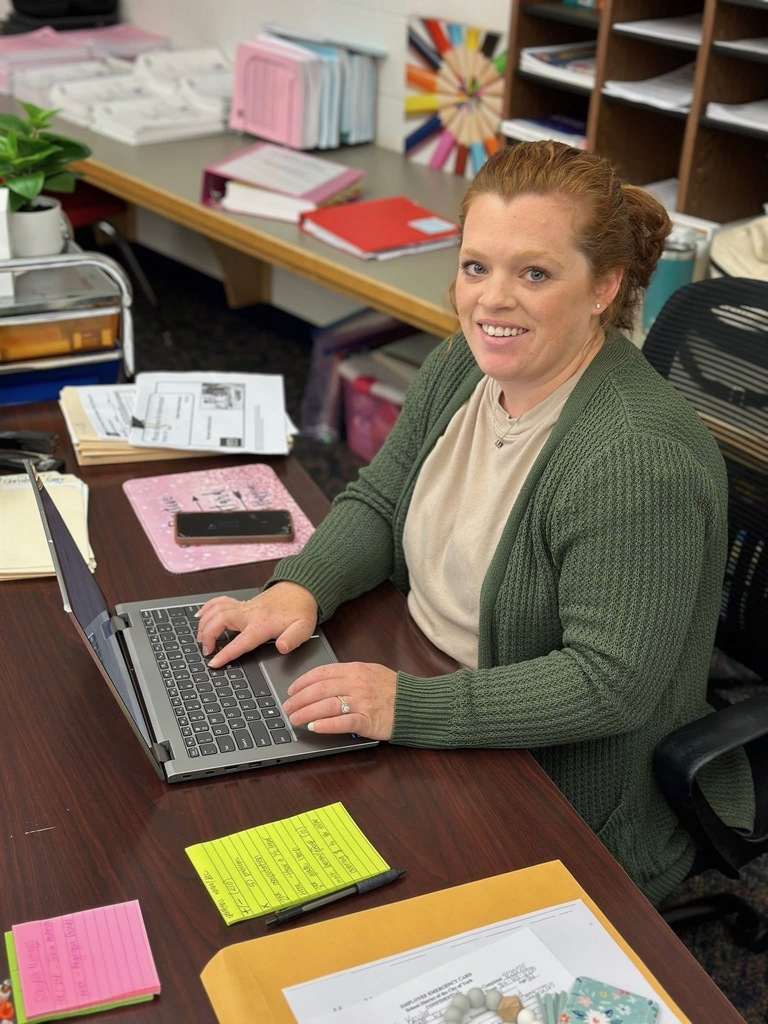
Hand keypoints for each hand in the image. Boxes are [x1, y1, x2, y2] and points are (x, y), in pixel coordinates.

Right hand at [195, 582, 317, 667]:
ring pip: (217, 609)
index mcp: (262, 624)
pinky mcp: (242, 603)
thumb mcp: (304, 628)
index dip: (226, 653)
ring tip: (200, 638)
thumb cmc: (301, 611)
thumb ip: (293, 639)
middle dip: (208, 635)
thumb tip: (281, 647)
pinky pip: (220, 602)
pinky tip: (200, 616)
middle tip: (206, 650)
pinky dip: (207, 608)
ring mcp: (244, 607)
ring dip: (205, 623)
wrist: (301, 590)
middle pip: (220, 619)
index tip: (213, 663)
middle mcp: (249, 614)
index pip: (241, 641)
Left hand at [282, 661, 396, 740]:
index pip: (322, 673)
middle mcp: (357, 684)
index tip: (291, 690)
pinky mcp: (368, 720)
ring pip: (327, 705)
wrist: (415, 704)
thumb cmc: (392, 689)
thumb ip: (348, 674)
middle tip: (287, 707)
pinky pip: (342, 722)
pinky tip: (314, 727)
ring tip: (294, 719)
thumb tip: (322, 680)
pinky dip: (326, 725)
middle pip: (320, 690)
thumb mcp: (370, 671)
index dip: (302, 682)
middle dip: (299, 699)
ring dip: (306, 712)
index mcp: (356, 669)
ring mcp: (362, 702)